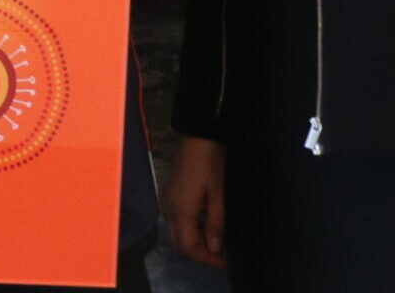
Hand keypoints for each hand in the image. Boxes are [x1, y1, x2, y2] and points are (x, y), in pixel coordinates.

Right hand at [164, 135, 226, 266]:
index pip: (188, 246)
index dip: (207, 258)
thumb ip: (216, 222)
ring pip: (176, 231)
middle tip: (221, 255)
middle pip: (179, 242)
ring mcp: (168, 198)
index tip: (226, 262)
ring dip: (194, 240)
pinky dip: (189, 228)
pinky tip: (206, 224)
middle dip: (199, 252)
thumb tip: (215, 247)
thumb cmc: (211, 160)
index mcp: (180, 209)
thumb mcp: (219, 193)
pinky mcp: (172, 191)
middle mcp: (169, 206)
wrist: (199, 132)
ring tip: (216, 241)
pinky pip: (176, 219)